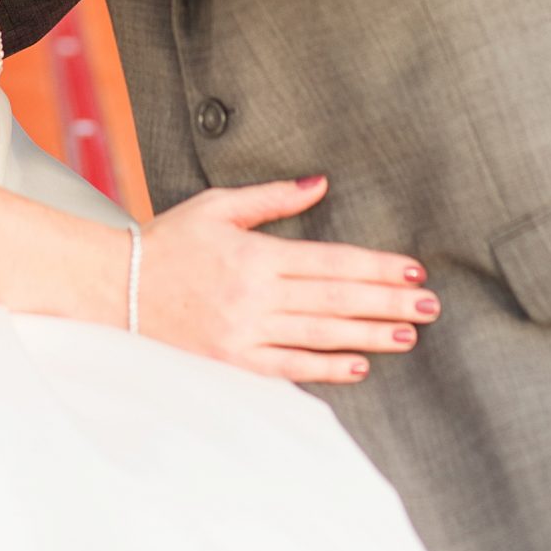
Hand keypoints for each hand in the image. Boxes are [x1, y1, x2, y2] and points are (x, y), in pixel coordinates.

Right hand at [139, 176, 438, 382]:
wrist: (119, 288)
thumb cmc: (171, 239)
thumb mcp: (218, 206)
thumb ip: (272, 198)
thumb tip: (320, 182)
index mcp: (255, 255)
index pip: (330, 261)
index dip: (375, 266)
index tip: (412, 269)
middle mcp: (255, 297)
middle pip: (334, 300)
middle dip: (387, 302)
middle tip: (431, 305)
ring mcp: (245, 334)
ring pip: (319, 335)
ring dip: (368, 335)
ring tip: (408, 334)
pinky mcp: (233, 361)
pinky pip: (288, 367)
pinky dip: (325, 367)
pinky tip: (359, 366)